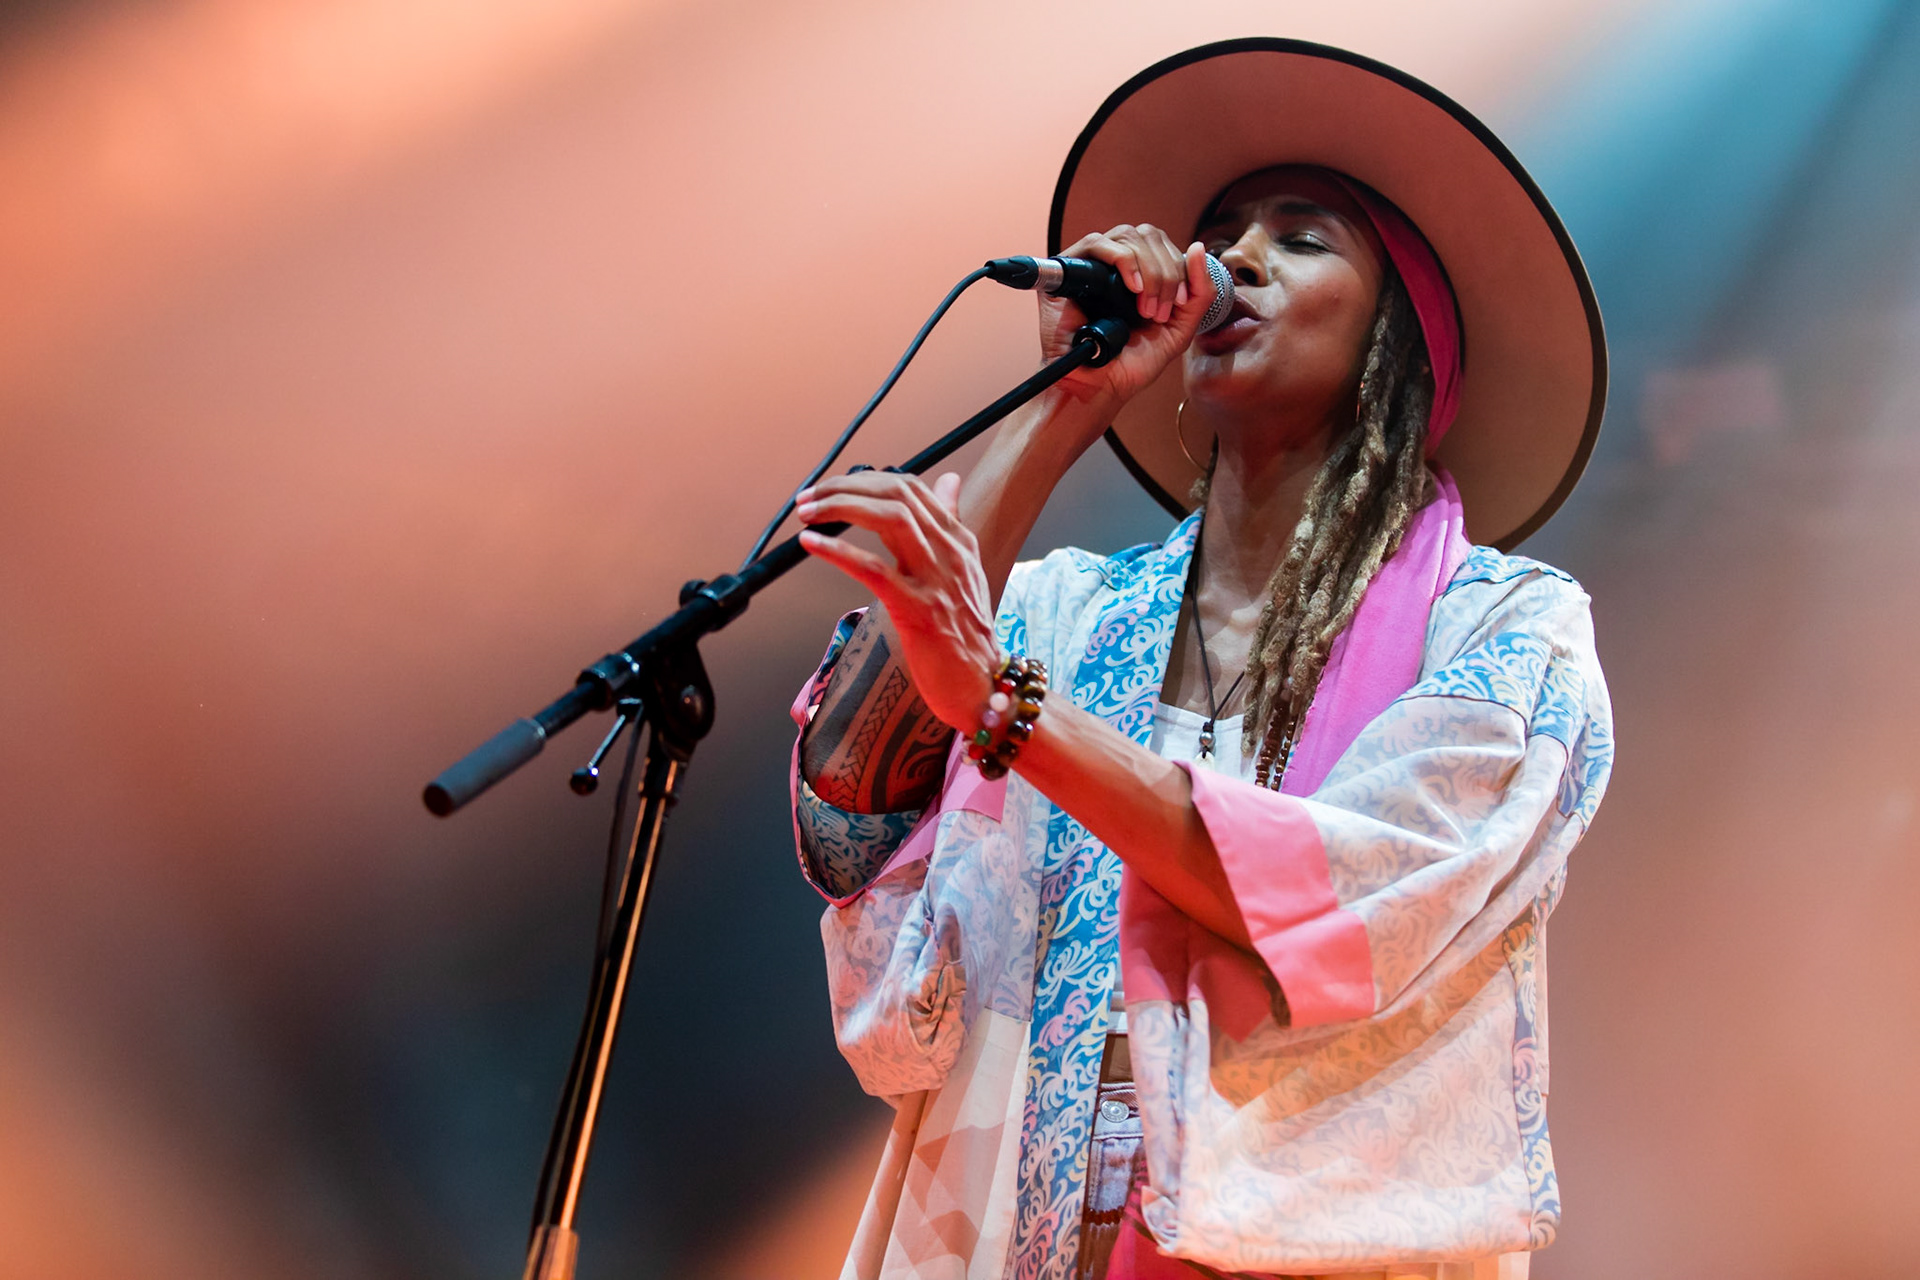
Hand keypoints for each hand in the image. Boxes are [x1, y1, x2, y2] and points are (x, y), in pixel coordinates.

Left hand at [795, 471, 1000, 730]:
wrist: (982, 685)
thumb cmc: (967, 634)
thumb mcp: (965, 569)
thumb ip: (950, 524)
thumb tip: (949, 480)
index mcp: (958, 540)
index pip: (910, 488)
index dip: (864, 480)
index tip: (831, 488)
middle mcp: (949, 552)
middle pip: (897, 494)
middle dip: (845, 487)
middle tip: (809, 498)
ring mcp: (935, 580)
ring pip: (889, 518)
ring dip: (840, 507)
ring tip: (807, 513)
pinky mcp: (917, 610)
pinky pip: (873, 569)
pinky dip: (837, 551)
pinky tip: (810, 544)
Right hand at [1039, 226, 1218, 425]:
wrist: (1099, 386)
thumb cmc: (1132, 364)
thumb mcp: (1180, 329)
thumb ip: (1200, 292)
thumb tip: (1197, 247)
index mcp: (1140, 273)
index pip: (1163, 243)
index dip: (1178, 266)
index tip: (1180, 303)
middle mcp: (1114, 264)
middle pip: (1148, 234)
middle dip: (1165, 272)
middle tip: (1160, 311)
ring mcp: (1091, 265)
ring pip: (1127, 235)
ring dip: (1148, 269)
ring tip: (1146, 307)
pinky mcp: (1068, 270)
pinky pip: (1096, 243)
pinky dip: (1123, 261)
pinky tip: (1132, 288)